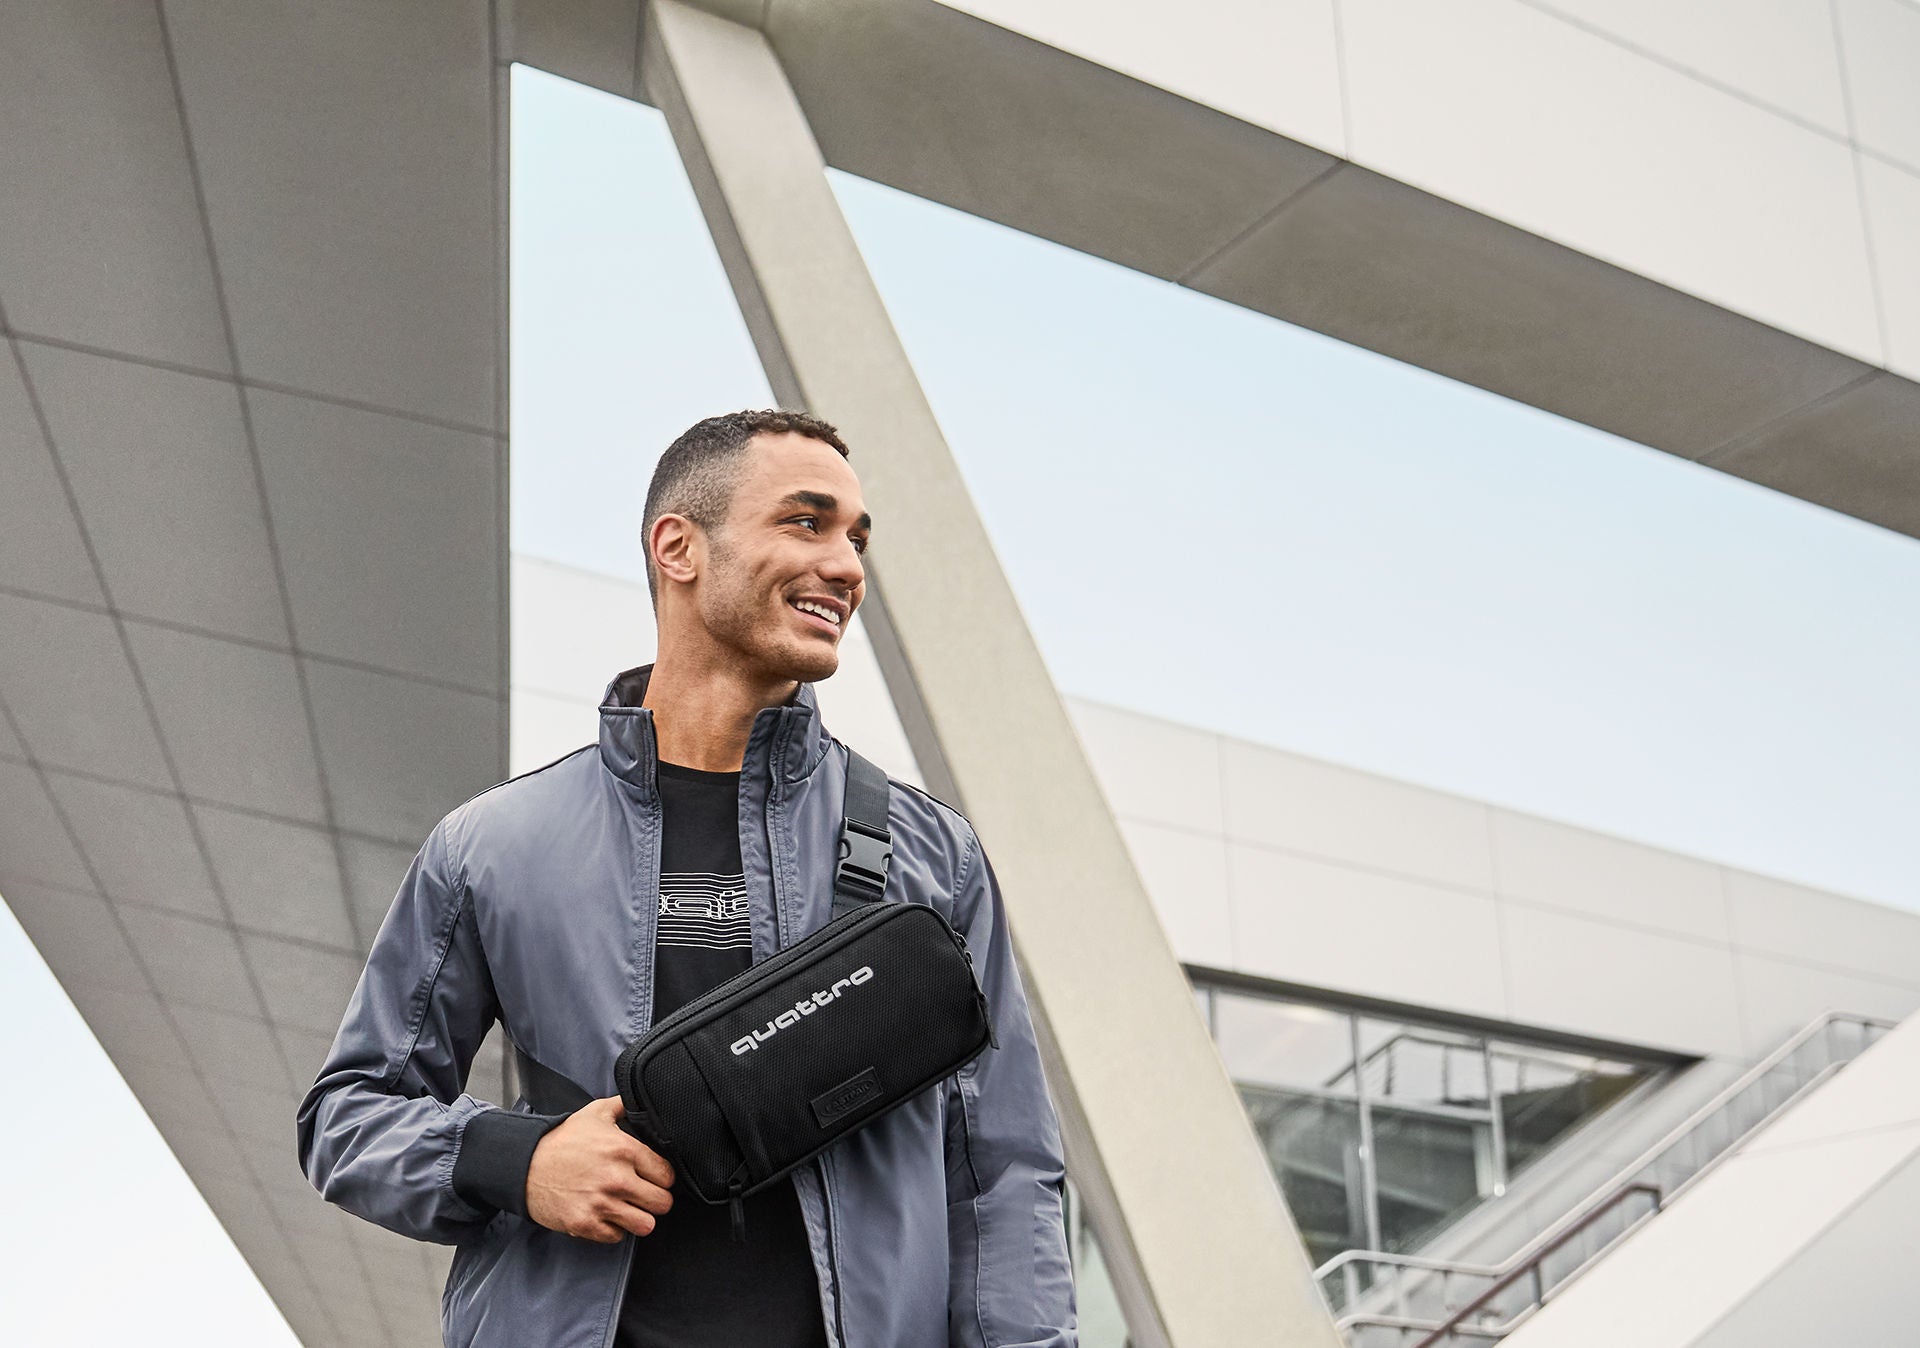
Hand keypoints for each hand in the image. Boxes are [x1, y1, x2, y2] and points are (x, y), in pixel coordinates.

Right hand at [525, 1095, 675, 1241]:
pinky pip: (618, 1237)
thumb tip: (642, 1098)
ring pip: (645, 1225)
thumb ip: (624, 1105)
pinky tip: (606, 1215)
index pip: (668, 1175)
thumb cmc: (561, 1140)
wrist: (524, 1165)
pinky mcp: (586, 1224)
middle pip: (662, 1203)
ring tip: (629, 1208)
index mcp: (625, 1150)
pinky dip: (614, 1229)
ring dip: (639, 1218)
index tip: (655, 1179)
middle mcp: (617, 1179)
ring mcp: (601, 1204)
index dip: (663, 1178)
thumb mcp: (595, 1113)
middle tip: (644, 1196)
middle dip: (657, 1200)